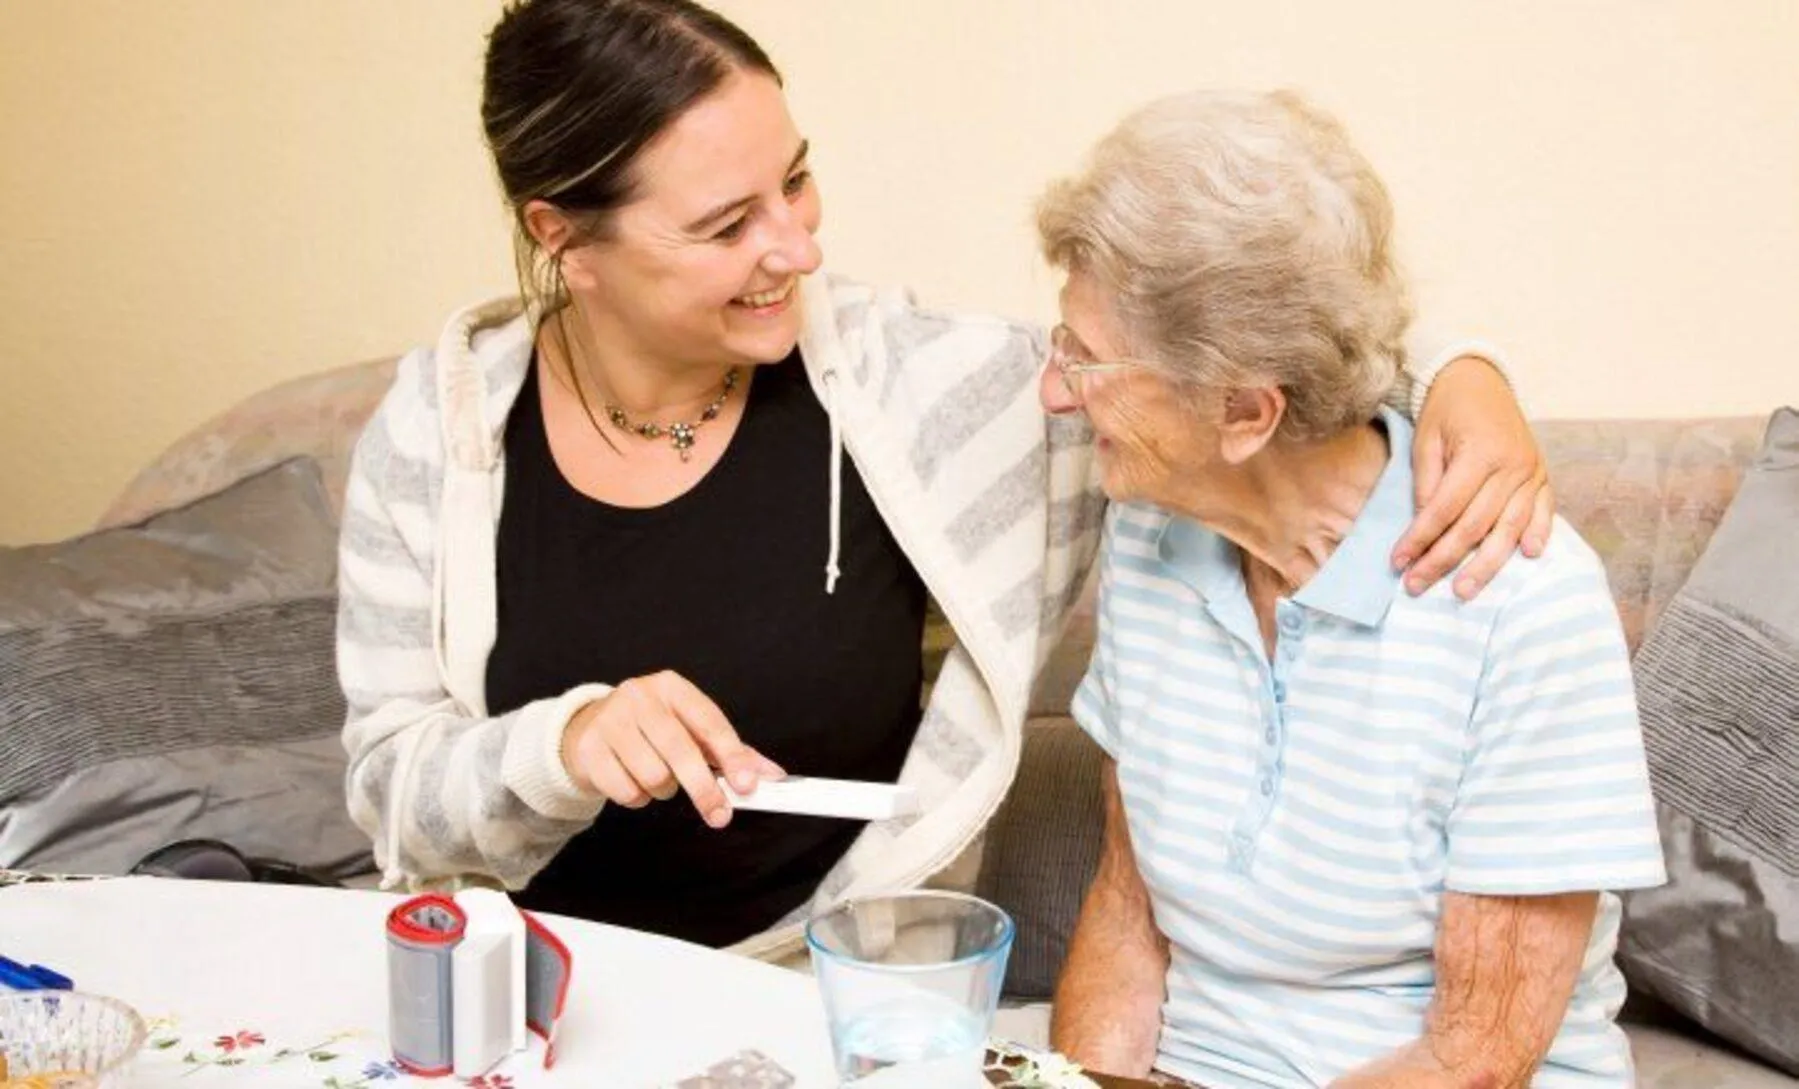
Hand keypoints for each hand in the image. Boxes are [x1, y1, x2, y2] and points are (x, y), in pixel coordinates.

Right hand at [561, 671, 783, 827]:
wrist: (589, 727)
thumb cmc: (652, 730)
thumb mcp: (691, 730)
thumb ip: (731, 752)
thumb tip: (770, 776)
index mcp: (673, 688)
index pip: (709, 722)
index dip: (732, 756)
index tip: (748, 785)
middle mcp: (640, 697)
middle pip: (680, 751)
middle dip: (704, 789)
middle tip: (720, 814)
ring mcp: (611, 720)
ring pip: (653, 775)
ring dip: (663, 790)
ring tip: (659, 778)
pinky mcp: (590, 748)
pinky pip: (626, 790)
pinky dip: (637, 796)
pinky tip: (634, 780)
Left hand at [1393, 357, 1553, 599]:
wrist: (1480, 379)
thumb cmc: (1445, 410)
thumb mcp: (1425, 439)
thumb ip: (1427, 483)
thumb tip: (1424, 528)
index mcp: (1480, 452)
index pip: (1444, 509)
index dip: (1420, 539)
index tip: (1398, 563)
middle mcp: (1512, 464)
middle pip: (1476, 525)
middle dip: (1445, 560)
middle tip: (1419, 587)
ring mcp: (1532, 470)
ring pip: (1510, 527)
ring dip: (1488, 564)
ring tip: (1465, 591)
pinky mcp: (1543, 474)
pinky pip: (1544, 510)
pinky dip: (1538, 533)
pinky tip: (1529, 557)